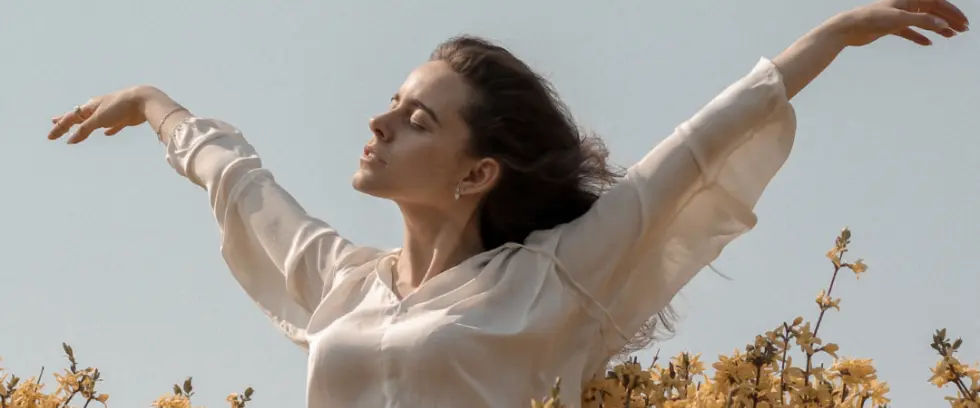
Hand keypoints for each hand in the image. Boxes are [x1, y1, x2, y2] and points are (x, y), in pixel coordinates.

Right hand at [47, 86, 150, 143]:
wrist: (143, 100)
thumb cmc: (119, 107)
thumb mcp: (99, 119)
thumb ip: (85, 129)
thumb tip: (71, 140)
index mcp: (90, 107)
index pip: (70, 118)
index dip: (60, 128)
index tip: (50, 137)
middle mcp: (99, 108)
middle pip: (79, 116)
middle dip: (67, 121)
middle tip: (54, 122)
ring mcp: (111, 113)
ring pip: (94, 121)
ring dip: (84, 124)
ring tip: (77, 127)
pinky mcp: (124, 119)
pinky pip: (113, 126)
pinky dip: (108, 130)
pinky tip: (107, 133)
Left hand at [831, 0, 968, 46]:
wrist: (848, 28)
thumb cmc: (872, 19)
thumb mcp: (900, 19)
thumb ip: (922, 21)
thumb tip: (944, 26)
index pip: (937, 3)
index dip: (952, 13)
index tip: (963, 23)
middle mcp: (905, 5)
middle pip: (932, 11)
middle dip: (948, 20)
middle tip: (962, 31)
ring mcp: (898, 16)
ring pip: (923, 21)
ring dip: (937, 28)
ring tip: (950, 36)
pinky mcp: (890, 27)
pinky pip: (909, 31)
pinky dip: (919, 36)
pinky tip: (928, 43)